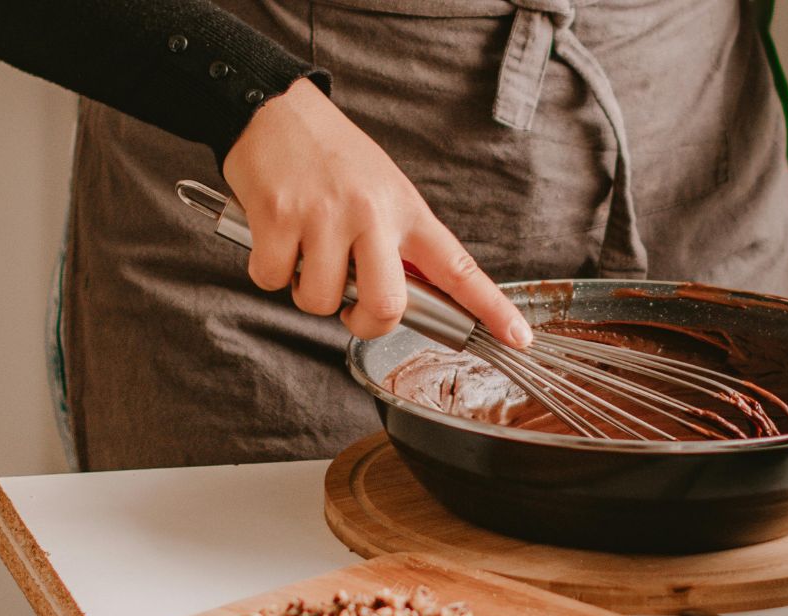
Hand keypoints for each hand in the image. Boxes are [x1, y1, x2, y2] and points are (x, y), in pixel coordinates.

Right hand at [222, 78, 531, 346]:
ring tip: (305, 252)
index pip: (459, 268)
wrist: (274, 106)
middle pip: (387, 306)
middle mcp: (372, 215)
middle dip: (365, 324)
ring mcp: (324, 216)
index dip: (492, 308)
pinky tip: (275, 237)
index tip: (518, 337)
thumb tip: (402, 303)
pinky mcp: (278, 217)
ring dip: (307, 292)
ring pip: (321, 301)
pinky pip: (272, 280)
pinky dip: (269, 272)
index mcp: (408, 211)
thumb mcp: (385, 190)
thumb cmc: (332, 157)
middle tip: (352, 310)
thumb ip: (399, 243)